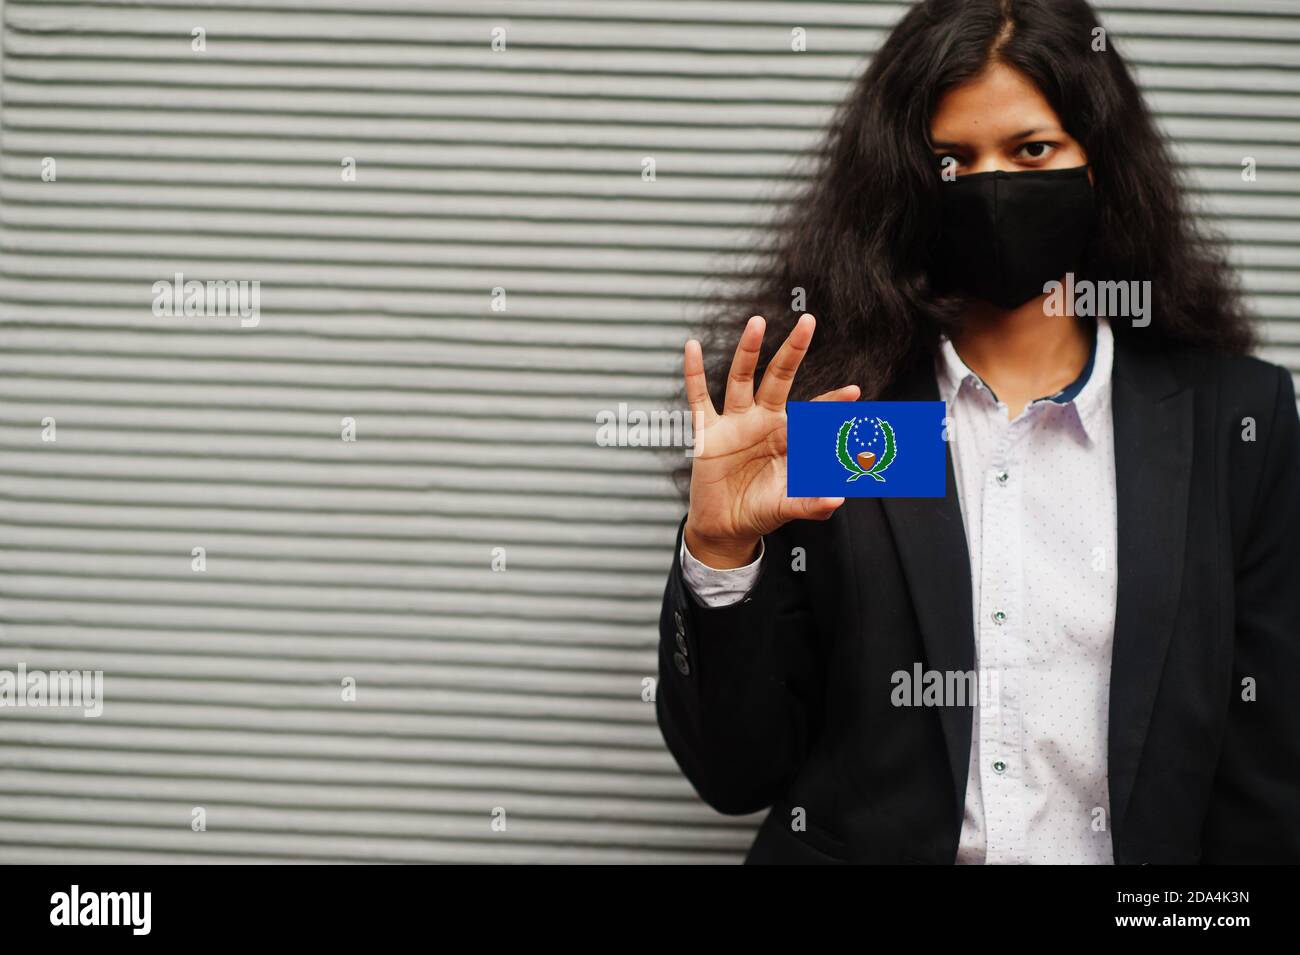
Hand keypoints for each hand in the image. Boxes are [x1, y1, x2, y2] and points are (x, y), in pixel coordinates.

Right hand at [682, 313, 859, 568]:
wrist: (726, 527)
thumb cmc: (760, 511)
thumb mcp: (788, 507)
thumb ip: (811, 503)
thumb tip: (837, 499)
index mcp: (787, 437)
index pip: (813, 413)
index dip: (832, 403)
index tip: (855, 392)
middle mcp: (763, 422)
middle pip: (779, 378)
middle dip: (793, 351)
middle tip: (807, 322)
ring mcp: (735, 423)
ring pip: (741, 379)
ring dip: (748, 351)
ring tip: (756, 323)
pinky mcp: (708, 432)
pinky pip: (699, 398)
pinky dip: (693, 374)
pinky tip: (692, 348)